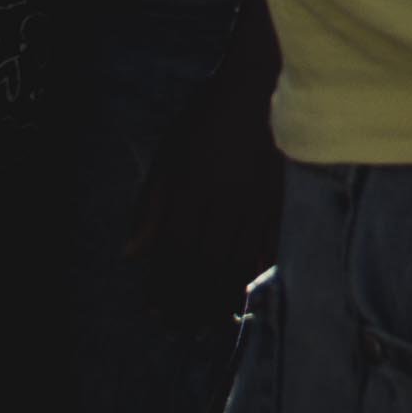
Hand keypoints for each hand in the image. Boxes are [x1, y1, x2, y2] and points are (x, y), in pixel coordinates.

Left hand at [131, 10, 285, 298]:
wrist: (261, 86)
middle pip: (202, 268)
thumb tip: (132, 254)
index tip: (153, 310)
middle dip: (187, 303)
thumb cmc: (208, 116)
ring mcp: (254, 204)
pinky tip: (241, 289)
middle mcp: (220, 203)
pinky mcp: (279, 200)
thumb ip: (150, 206)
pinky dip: (251, 274)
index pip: (171, 254)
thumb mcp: (168, 153)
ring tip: (206, 321)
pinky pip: (266, 248)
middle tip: (178, 327)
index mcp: (188, 191)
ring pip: (235, 265)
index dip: (161, 288)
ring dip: (217, 298)